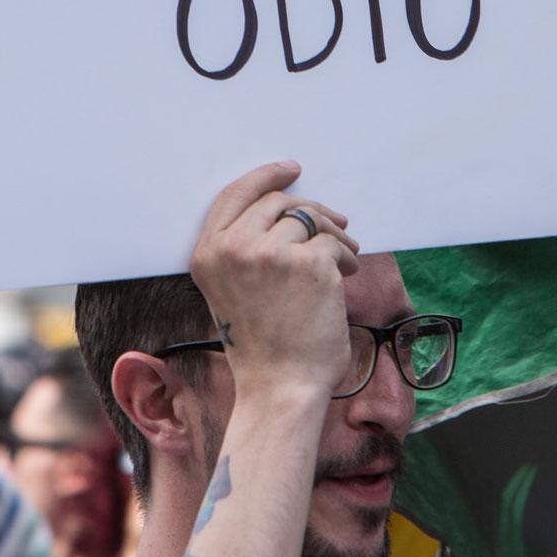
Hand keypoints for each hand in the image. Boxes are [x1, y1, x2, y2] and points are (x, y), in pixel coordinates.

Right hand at [189, 161, 360, 400]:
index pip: (235, 194)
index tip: (291, 169)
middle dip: (311, 209)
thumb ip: (245, 249)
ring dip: (334, 233)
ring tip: (346, 256)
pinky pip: (333, 242)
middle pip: (278, 201)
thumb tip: (289, 210)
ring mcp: (270, 253)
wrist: (282, 387)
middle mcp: (233, 248)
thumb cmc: (263, 346)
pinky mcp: (308, 263)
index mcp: (208, 255)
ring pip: (310, 218)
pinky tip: (348, 274)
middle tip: (334, 223)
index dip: (265, 177)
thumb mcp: (232, 291)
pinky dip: (346, 255)